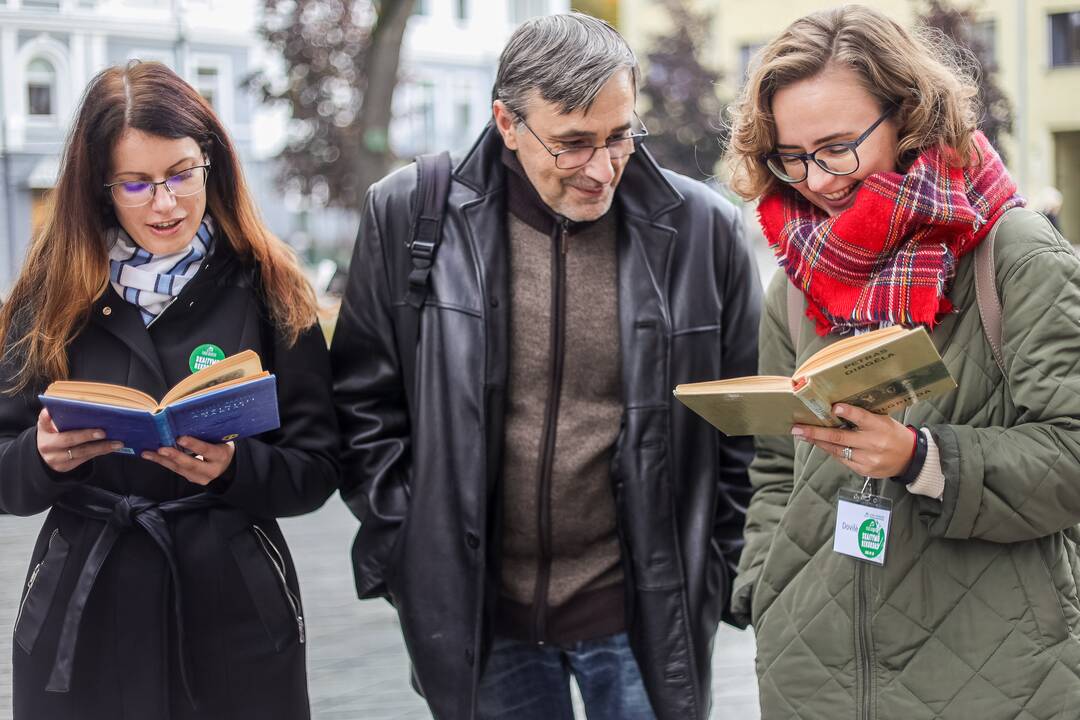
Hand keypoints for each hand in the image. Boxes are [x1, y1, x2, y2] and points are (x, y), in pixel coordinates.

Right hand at [37, 409, 122, 472]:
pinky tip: (113, 447)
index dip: (55, 420)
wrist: (45, 456)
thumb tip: (57, 407)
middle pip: (69, 440)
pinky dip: (101, 451)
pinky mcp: (68, 466)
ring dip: (101, 447)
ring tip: (117, 442)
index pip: (48, 426)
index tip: (68, 416)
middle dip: (87, 435)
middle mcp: (49, 449)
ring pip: (82, 452)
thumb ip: (49, 417)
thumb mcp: (45, 426)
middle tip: (103, 432)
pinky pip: (87, 458)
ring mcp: (59, 460)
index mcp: (44, 434)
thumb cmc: (50, 435)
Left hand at [142, 436, 234, 485]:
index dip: (194, 445)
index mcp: (221, 456)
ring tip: (148, 453)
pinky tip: (152, 456)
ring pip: (179, 469)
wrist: (228, 465)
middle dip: (174, 456)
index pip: (207, 450)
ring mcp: (201, 477)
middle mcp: (211, 470)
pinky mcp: (191, 478)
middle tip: (160, 449)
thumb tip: (187, 420)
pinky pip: (176, 470)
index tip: (180, 438)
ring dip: (162, 460)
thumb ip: (207, 434)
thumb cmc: (222, 446)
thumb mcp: (221, 439)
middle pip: (191, 464)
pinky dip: (163, 462)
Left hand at [791, 404, 914, 478]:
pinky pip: (842, 459)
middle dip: (815, 432)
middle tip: (797, 428)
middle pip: (840, 437)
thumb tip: (836, 408)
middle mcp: (873, 443)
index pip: (863, 417)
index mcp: (880, 426)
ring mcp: (867, 459)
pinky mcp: (863, 470)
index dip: (848, 412)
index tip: (834, 407)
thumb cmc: (892, 433)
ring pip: (837, 450)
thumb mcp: (883, 420)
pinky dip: (829, 450)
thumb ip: (863, 416)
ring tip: (802, 435)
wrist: (910, 458)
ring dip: (817, 442)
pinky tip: (819, 444)